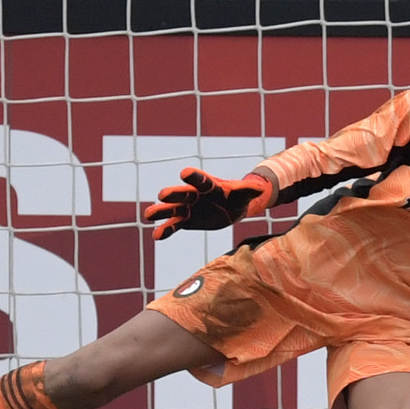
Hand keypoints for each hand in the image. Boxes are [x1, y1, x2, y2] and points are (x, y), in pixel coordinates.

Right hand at [142, 166, 273, 240]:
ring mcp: (189, 208)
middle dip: (173, 195)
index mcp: (209, 186)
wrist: (232, 207)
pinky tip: (156, 236)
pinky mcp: (187, 221)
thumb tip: (262, 189)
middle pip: (183, 194)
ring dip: (161, 212)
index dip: (194, 177)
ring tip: (148, 215)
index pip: (201, 180)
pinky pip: (175, 226)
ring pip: (173, 210)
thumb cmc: (238, 196)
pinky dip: (166, 230)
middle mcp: (195, 196)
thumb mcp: (245, 193)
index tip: (185, 173)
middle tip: (162, 195)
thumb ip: (250, 190)